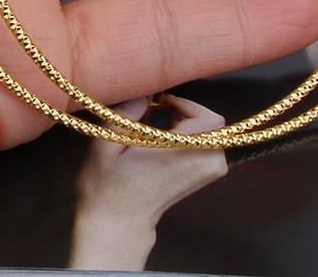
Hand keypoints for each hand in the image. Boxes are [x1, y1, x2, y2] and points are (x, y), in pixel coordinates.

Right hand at [70, 96, 227, 269]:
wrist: (117, 224)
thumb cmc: (107, 186)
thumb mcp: (105, 145)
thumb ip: (126, 114)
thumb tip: (146, 94)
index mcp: (179, 156)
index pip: (207, 119)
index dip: (185, 104)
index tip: (160, 105)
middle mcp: (200, 165)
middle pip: (213, 123)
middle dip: (185, 113)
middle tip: (156, 116)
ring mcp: (206, 174)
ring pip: (211, 132)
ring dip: (187, 124)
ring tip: (156, 131)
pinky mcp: (204, 178)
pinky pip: (208, 144)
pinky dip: (190, 136)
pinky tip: (164, 143)